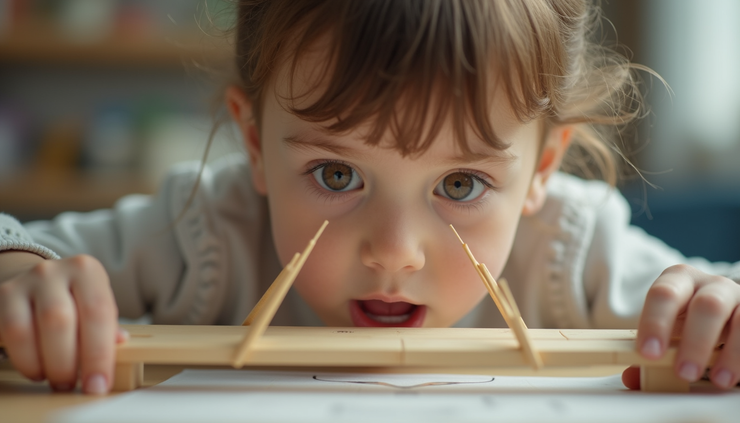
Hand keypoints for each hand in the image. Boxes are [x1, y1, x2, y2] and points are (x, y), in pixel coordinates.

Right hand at [0, 253, 120, 393]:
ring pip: (27, 330)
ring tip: (57, 380)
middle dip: (68, 363)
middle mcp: (54, 272)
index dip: (99, 354)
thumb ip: (106, 326)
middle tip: (74, 385)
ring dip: (43, 364)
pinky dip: (24, 360)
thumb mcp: (95, 304)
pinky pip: (7, 334)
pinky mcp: (2, 296)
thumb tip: (119, 346)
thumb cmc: (74, 300)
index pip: (98, 312)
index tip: (99, 384)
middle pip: (60, 322)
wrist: (36, 283)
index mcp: (87, 271)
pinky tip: (37, 370)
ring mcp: (24, 283)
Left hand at [623, 264, 739, 389]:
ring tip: (718, 379)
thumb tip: (632, 378)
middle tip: (684, 373)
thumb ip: (652, 350)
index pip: (663, 294)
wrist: (723, 311)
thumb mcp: (669, 329)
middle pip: (706, 306)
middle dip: (695, 341)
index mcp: (679, 280)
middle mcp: (711, 284)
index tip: (649, 353)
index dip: (655, 323)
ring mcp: (738, 298)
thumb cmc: (688, 320)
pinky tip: (733, 376)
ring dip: (729, 353)